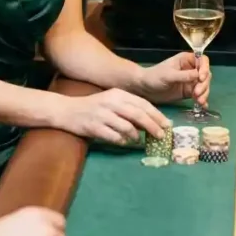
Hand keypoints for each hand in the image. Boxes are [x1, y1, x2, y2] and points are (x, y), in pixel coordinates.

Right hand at [54, 88, 170, 144]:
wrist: (67, 110)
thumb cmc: (94, 106)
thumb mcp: (112, 101)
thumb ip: (129, 108)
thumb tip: (151, 121)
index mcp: (118, 94)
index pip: (143, 104)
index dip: (157, 115)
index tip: (168, 125)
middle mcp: (111, 102)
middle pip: (138, 115)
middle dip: (153, 127)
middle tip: (161, 136)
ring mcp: (102, 115)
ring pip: (127, 127)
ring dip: (136, 136)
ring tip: (138, 140)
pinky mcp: (94, 127)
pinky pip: (114, 137)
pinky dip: (122, 141)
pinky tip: (123, 142)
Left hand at [137, 52, 210, 105]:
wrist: (145, 89)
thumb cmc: (154, 77)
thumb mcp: (168, 75)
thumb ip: (184, 76)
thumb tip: (199, 76)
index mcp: (186, 60)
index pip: (202, 60)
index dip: (205, 68)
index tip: (201, 78)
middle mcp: (191, 69)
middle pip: (206, 74)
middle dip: (204, 84)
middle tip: (197, 93)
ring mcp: (190, 81)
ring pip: (204, 85)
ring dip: (204, 93)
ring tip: (199, 101)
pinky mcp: (189, 92)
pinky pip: (200, 95)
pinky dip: (202, 100)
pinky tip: (203, 106)